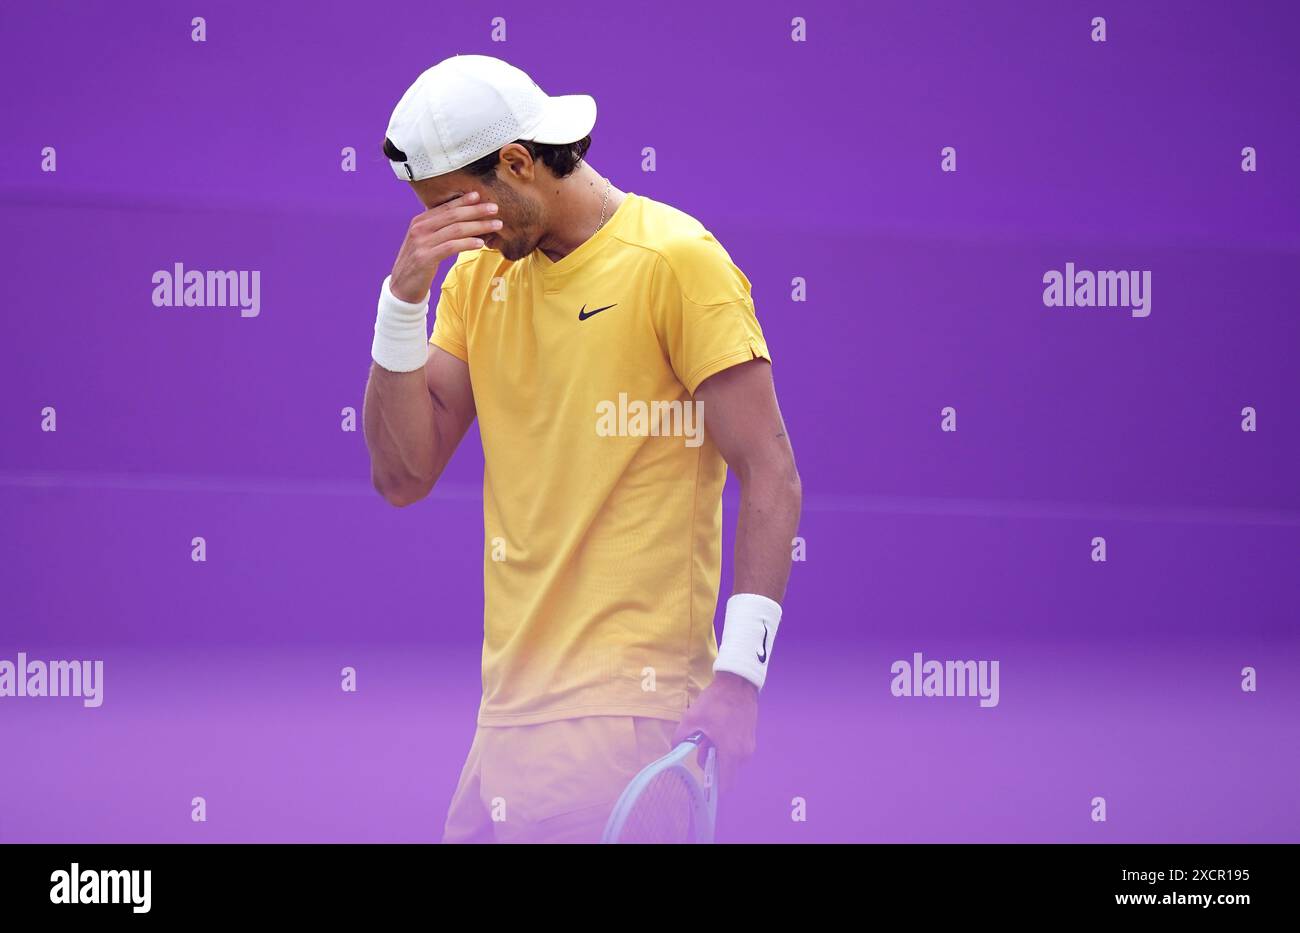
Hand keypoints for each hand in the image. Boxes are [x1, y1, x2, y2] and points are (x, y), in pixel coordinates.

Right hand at [389, 191, 501, 302]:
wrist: (402, 287)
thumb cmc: (419, 263)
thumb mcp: (425, 241)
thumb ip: (438, 229)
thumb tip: (463, 220)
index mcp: (420, 221)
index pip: (445, 207)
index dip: (463, 200)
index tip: (480, 195)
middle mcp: (420, 228)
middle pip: (453, 215)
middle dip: (476, 210)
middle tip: (495, 208)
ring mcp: (422, 243)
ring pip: (455, 230)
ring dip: (478, 226)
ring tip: (496, 225)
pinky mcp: (425, 258)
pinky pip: (451, 247)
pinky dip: (467, 243)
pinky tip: (480, 243)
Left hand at [671, 671, 757, 791]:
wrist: (738, 683)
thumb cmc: (715, 702)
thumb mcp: (691, 719)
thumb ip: (680, 739)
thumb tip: (674, 751)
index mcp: (731, 753)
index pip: (724, 785)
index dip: (711, 787)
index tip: (700, 781)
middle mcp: (744, 754)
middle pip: (727, 774)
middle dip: (713, 769)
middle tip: (702, 750)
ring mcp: (749, 746)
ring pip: (732, 763)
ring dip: (720, 758)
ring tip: (709, 738)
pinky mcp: (751, 738)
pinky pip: (738, 753)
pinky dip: (727, 749)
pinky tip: (718, 733)